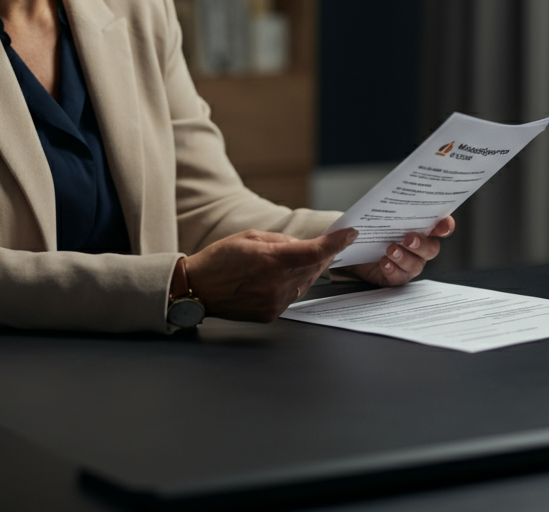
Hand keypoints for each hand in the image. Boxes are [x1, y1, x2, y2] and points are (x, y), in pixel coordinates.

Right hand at [181, 227, 357, 321]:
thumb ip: (281, 240)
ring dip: (306, 270)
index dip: (337, 242)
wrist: (197, 289)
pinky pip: (292, 296)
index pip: (316, 251)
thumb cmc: (220, 259)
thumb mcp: (251, 237)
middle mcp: (277, 284)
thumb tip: (302, 245)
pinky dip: (292, 284)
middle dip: (322, 255)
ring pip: (305, 283)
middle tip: (326, 244)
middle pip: (314, 267)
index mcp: (273, 260)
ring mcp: (275, 302)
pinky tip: (280, 277)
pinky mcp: (270, 314)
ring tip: (292, 260)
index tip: (350, 234)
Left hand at [345, 216, 454, 287]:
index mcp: (420, 228)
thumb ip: (382, 211)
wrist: (358, 248)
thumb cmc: (373, 228)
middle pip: (431, 248)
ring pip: (416, 264)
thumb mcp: (377, 215)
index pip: (441, 226)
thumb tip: (374, 212)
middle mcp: (419, 247)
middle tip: (408, 239)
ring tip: (390, 249)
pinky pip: (399, 277)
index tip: (443, 227)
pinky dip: (393, 270)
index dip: (446, 226)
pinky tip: (384, 263)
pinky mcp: (397, 276)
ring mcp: (409, 263)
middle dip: (421, 244)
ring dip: (404, 257)